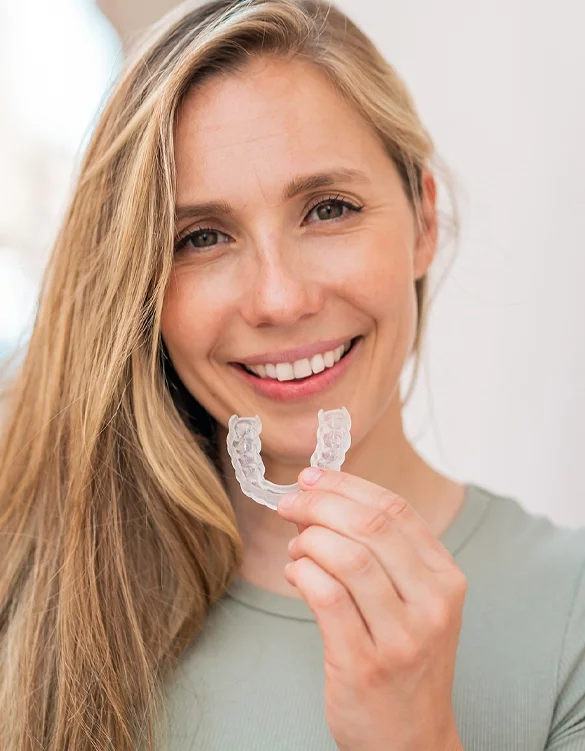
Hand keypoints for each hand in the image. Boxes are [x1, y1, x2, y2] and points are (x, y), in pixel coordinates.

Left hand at [276, 467, 465, 750]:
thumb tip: (325, 500)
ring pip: (346, 557)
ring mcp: (401, 637)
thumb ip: (384, 553)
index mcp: (446, 578)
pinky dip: (302, 573)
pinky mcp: (364, 664)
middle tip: (290, 505)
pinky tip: (296, 574)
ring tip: (296, 549)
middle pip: (370, 526)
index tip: (312, 478)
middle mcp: (432, 604)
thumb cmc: (405, 660)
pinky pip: (326, 597)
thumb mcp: (416, 602)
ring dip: (308, 541)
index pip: (396, 510)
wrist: (412, 741)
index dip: (346, 485)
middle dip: (319, 505)